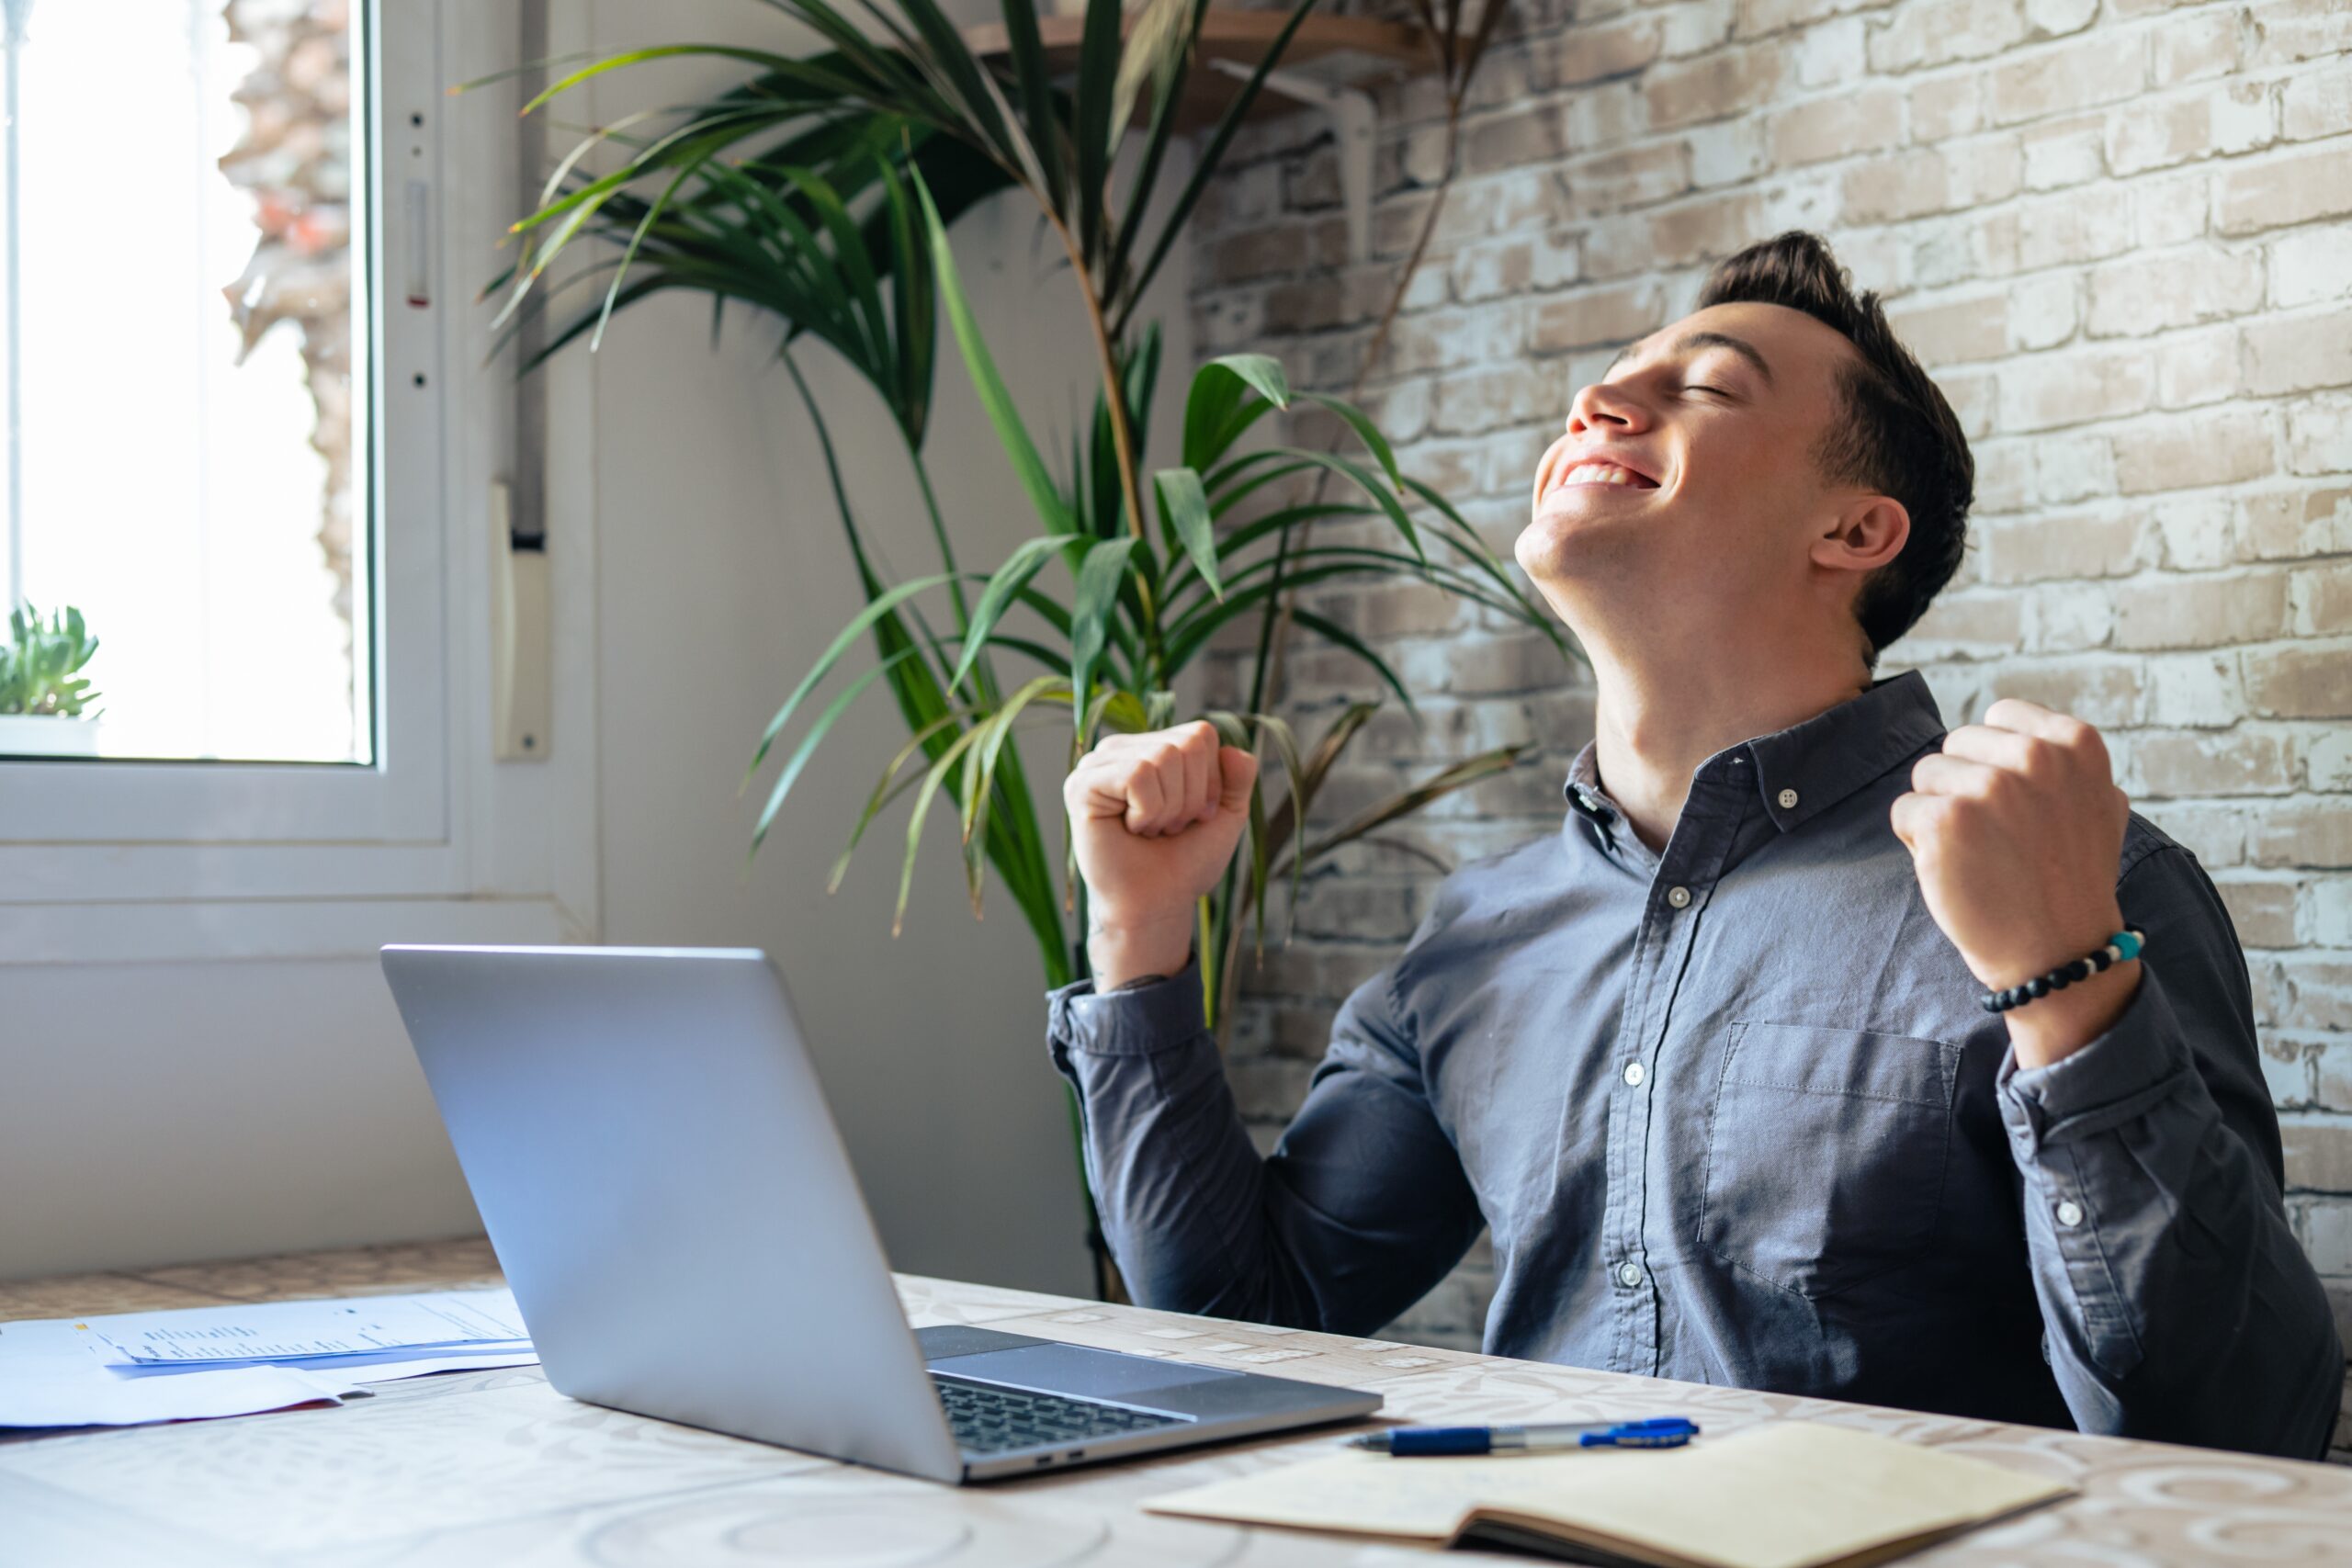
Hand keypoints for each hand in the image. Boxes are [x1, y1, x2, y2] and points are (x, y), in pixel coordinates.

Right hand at [1064, 720, 1258, 985]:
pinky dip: (1147, 811)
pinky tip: (1130, 829)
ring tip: (1148, 830)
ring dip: (1168, 808)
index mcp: (1153, 747)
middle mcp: (1123, 749)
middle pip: (1185, 744)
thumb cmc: (1185, 861)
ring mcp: (1098, 764)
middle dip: (1190, 797)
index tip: (1194, 816)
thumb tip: (1234, 749)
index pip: (1201, 734)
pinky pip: (1137, 774)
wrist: (1157, 902)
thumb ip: (1239, 776)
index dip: (1210, 781)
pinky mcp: (1081, 785)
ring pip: (1162, 757)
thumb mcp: (1226, 814)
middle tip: (1167, 827)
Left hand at [1891, 698, 2138, 1066]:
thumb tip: (2015, 726)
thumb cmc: (2071, 879)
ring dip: (1938, 814)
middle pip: (1956, 745)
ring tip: (1978, 854)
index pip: (1998, 717)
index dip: (1993, 762)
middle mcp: (2036, 757)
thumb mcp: (2098, 802)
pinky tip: (1956, 870)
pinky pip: (1904, 811)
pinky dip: (1917, 843)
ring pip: (1925, 775)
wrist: (2059, 951)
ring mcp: (1989, 787)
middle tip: (1997, 839)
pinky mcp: (1946, 820)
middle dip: (1963, 787)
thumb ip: (2061, 758)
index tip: (2016, 806)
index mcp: (2075, 743)